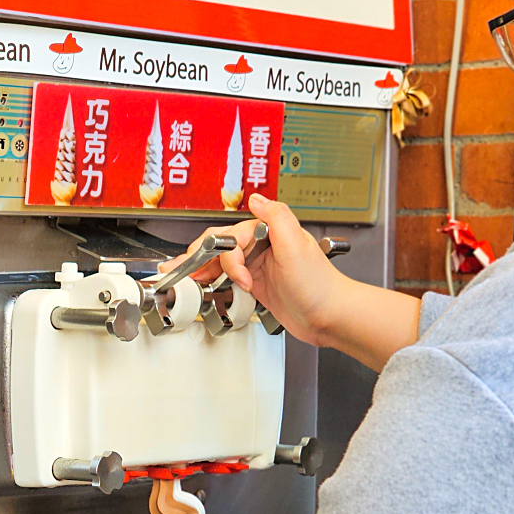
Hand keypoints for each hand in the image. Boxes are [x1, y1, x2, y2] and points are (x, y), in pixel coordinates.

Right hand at [156, 193, 345, 347]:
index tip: (236, 275)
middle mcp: (262, 247)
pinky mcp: (259, 285)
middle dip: (199, 257)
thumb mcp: (296, 243)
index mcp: (269, 232)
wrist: (330, 316)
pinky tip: (205, 284)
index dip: (226, 256)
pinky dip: (214, 281)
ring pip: (221, 262)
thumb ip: (276, 215)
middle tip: (182, 268)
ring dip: (202, 269)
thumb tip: (256, 197)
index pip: (232, 237)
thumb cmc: (320, 284)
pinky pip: (229, 278)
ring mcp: (259, 266)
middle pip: (221, 247)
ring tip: (185, 276)